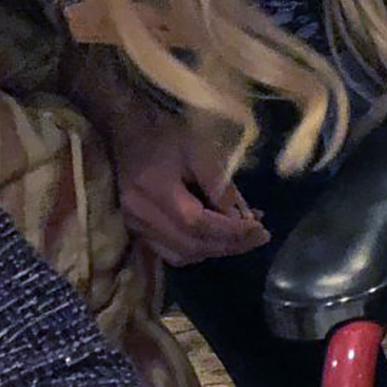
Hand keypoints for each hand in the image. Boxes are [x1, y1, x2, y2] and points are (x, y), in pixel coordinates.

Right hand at [106, 115, 269, 267]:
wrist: (126, 130)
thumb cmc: (166, 134)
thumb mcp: (200, 150)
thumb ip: (221, 186)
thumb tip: (245, 219)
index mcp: (154, 190)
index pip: (197, 224)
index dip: (231, 232)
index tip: (261, 231)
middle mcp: (141, 215)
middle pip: (191, 246)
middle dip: (229, 246)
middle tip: (259, 237)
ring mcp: (134, 225)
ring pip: (180, 255)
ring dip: (214, 251)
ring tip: (241, 239)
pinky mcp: (135, 229)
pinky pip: (169, 252)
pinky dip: (196, 250)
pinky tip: (215, 239)